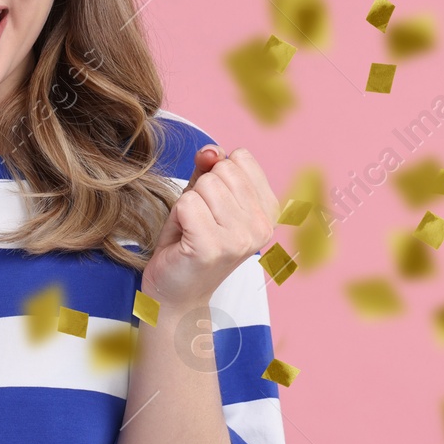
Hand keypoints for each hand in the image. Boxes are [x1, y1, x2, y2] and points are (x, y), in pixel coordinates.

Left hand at [140, 145, 278, 312]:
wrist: (175, 292)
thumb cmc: (189, 241)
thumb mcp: (203, 197)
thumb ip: (209, 168)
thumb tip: (210, 150)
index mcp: (268, 211)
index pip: (240, 158)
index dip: (216, 175)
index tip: (213, 207)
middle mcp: (261, 226)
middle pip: (221, 170)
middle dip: (200, 190)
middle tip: (198, 221)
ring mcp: (239, 239)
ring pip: (204, 185)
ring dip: (187, 204)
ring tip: (191, 230)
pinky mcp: (213, 247)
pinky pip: (187, 203)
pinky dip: (177, 216)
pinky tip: (184, 239)